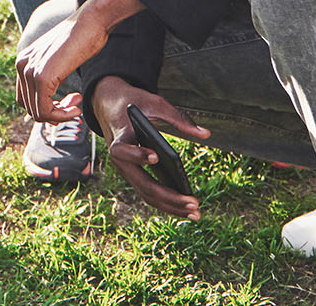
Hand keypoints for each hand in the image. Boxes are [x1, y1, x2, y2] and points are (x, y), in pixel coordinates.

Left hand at [15, 4, 110, 123]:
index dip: (46, 109)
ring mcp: (30, 71)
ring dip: (61, 115)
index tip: (66, 105)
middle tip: (75, 104)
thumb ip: (49, 76)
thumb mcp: (58, 59)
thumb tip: (50, 104)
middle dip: (55, 113)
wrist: (91, 21)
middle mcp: (22, 65)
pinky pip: (46, 111)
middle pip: (30, 107)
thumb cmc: (81, 38)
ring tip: (77, 104)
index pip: (25, 99)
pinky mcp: (42, 78)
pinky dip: (62, 116)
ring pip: (38, 113)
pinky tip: (77, 106)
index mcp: (23, 60)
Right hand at [94, 79, 209, 219]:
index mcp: (120, 137)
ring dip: (170, 206)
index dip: (137, 155)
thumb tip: (206, 134)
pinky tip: (185, 209)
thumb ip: (179, 118)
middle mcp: (120, 159)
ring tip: (195, 213)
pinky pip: (148, 193)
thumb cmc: (133, 103)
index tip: (155, 156)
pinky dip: (166, 203)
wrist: (109, 107)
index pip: (123, 150)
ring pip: (146, 194)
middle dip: (168, 196)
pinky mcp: (133, 176)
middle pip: (142, 184)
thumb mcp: (154, 103)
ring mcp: (126, 171)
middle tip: (192, 202)